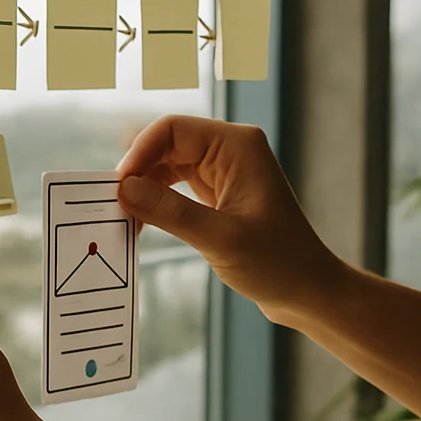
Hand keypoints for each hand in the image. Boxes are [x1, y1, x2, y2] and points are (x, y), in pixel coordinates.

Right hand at [117, 115, 346, 327]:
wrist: (307, 291)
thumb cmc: (278, 263)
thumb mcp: (221, 239)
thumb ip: (170, 212)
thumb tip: (123, 190)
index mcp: (238, 145)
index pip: (172, 129)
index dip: (139, 153)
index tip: (118, 188)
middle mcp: (230, 149)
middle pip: (166, 143)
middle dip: (138, 170)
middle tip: (113, 205)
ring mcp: (223, 169)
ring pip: (166, 164)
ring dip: (144, 186)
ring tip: (125, 216)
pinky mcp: (217, 192)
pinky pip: (175, 185)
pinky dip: (156, 200)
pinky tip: (142, 221)